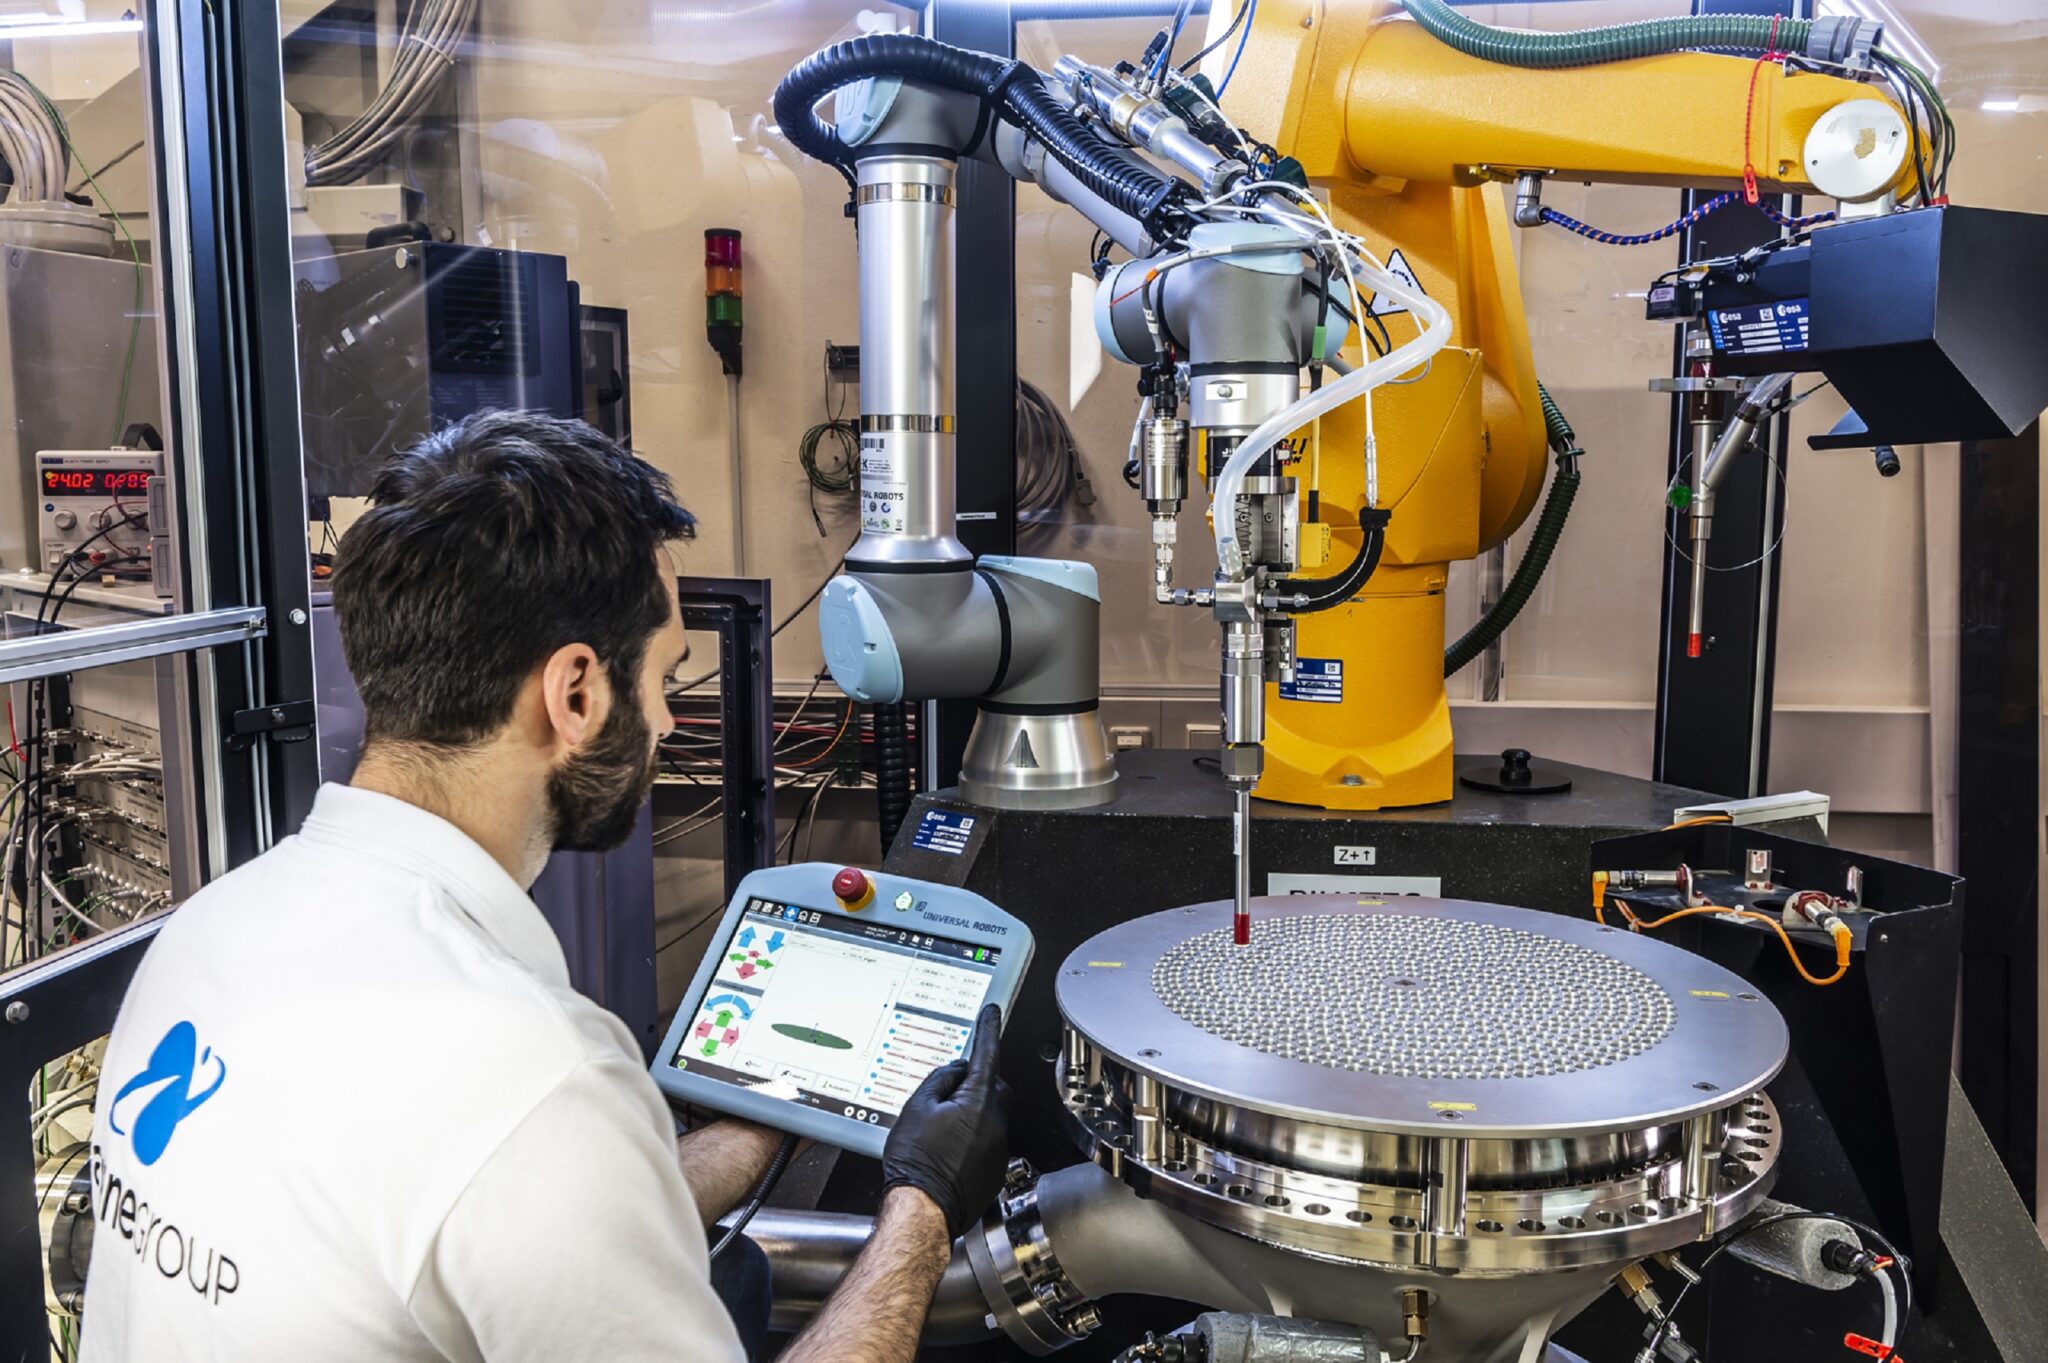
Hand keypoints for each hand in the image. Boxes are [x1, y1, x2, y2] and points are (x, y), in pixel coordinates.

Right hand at [881, 1003, 1011, 1238]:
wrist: (922, 1209)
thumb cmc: (915, 1163)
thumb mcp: (916, 1108)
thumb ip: (939, 1080)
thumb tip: (955, 1070)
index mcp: (978, 1101)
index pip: (987, 1053)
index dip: (988, 1029)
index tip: (992, 1013)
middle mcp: (996, 1123)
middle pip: (993, 1086)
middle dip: (976, 1083)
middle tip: (946, 1094)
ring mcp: (999, 1148)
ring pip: (990, 1116)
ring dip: (971, 1116)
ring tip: (939, 1134)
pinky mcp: (995, 1169)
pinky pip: (987, 1142)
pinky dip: (971, 1141)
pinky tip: (947, 1153)